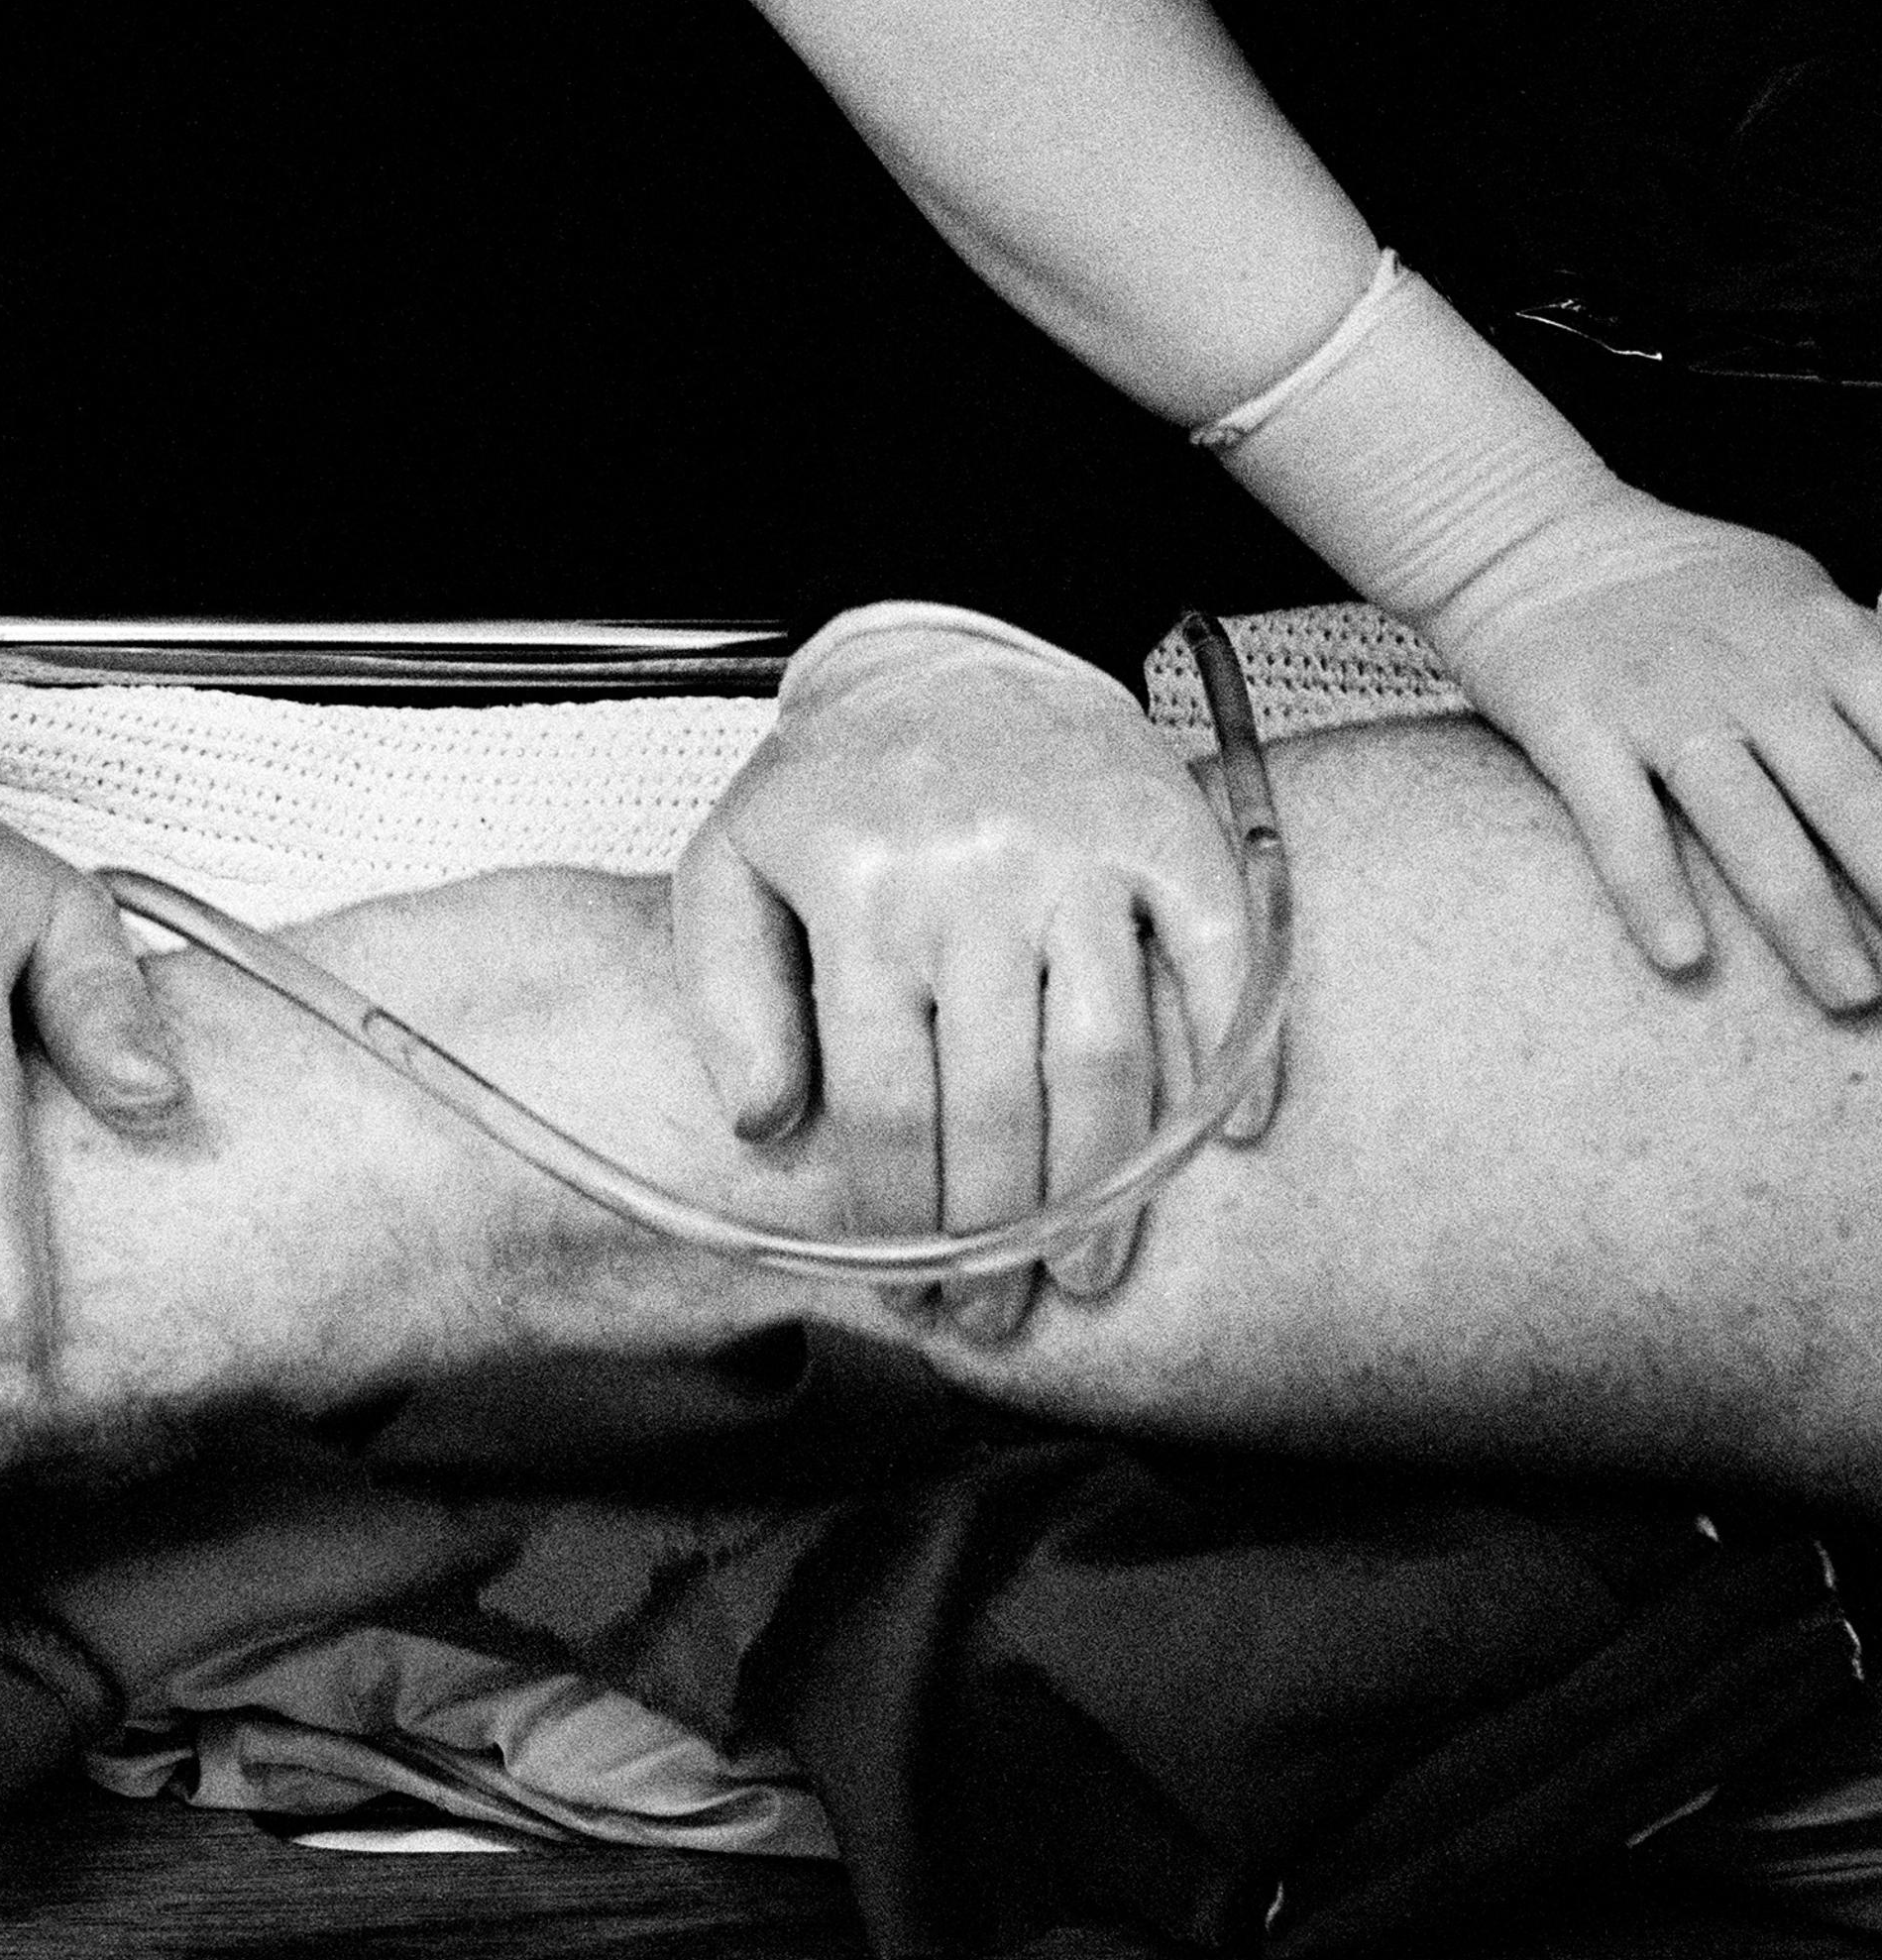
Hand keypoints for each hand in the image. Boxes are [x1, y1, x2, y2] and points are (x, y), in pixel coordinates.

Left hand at [671, 610, 1263, 1338]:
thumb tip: (766, 1128)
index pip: (888, 1102)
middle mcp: (976, 875)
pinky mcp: (1175, 833)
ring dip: (1108, 1188)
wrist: (945, 646)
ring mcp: (1084, 855)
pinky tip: (1229, 1145)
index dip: (902, 1216)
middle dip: (998, 1234)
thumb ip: (726, 996)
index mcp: (859, 891)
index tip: (911, 1284)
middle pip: (1000, 1103)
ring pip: (1108, 1058)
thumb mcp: (730, 867)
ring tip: (1086, 1271)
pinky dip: (1233, 1058)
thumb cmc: (833, 782)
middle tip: (997, 1313)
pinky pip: (1223, 964)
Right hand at [1422, 502, 1881, 1011]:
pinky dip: (1652, 890)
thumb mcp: (1801, 596)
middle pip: (1853, 794)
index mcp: (1827, 640)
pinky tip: (1684, 958)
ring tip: (1851, 992)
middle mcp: (1757, 675)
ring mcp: (1663, 705)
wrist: (1530, 538)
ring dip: (1806, 915)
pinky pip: (1619, 823)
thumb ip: (1866, 664)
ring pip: (1750, 823)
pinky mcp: (1575, 729)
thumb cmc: (1682, 584)